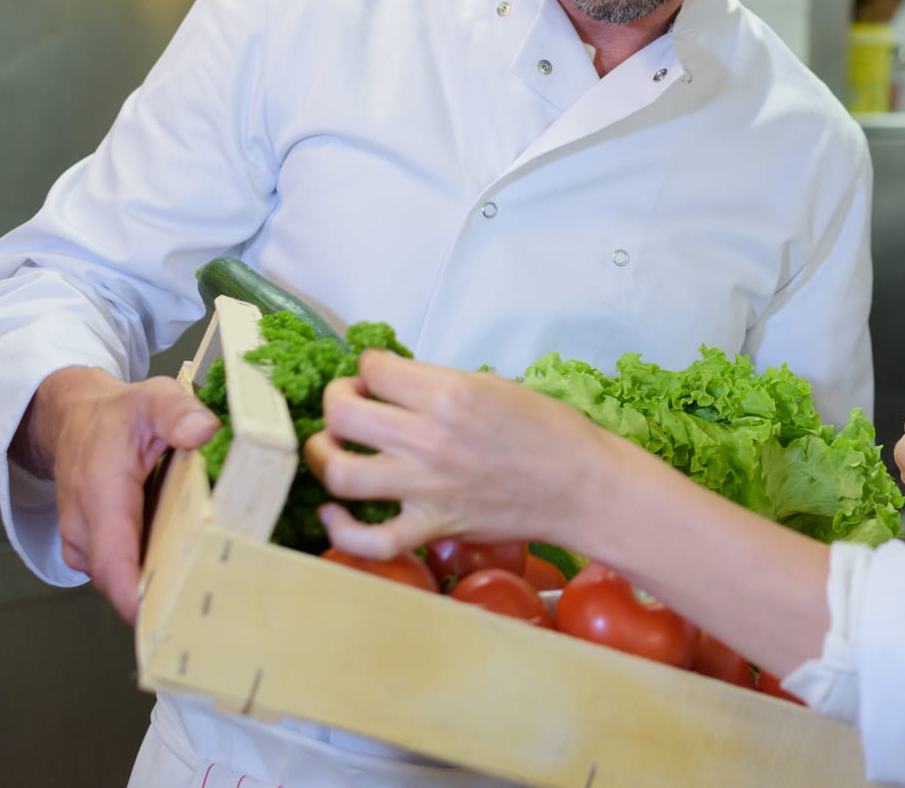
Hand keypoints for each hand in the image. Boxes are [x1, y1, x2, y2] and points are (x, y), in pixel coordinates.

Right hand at [17, 366, 217, 622]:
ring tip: (204, 582)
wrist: (76, 420)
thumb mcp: (153, 398)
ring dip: (158, 583)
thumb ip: (177, 412)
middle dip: (162, 596)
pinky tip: (182, 563)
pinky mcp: (89, 549)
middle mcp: (84, 528)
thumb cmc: (117, 415)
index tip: (171, 618)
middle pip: (121, 581)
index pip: (114, 562)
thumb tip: (204, 430)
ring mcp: (83, 543)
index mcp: (100, 494)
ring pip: (121, 579)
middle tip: (210, 601)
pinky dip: (149, 570)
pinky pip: (121, 570)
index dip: (138, 597)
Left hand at [302, 350, 610, 558]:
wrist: (582, 485)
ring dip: (322, 455)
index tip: (376, 373)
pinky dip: (342, 529)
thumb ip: (439, 384)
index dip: (368, 365)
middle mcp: (430, 439)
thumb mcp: (494, 384)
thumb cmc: (548, 431)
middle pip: (344, 413)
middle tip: (349, 401)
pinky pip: (371, 539)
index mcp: (449, 393)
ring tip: (331, 446)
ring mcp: (427, 487)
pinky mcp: (433, 526)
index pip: (375, 368)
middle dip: (336, 399)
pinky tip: (335, 511)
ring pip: (341, 473)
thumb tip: (396, 386)